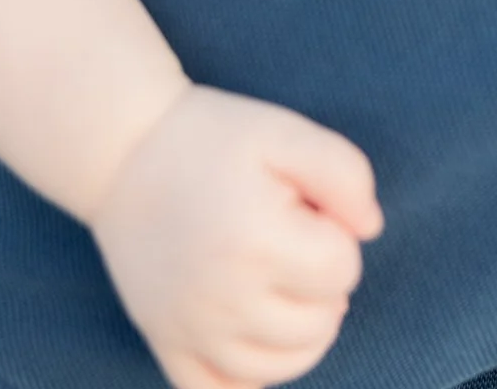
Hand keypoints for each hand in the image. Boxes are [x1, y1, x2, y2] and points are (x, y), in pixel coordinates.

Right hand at [89, 85, 383, 388]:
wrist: (126, 151)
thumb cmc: (213, 138)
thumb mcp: (285, 131)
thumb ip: (345, 173)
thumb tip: (370, 230)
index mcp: (256, 241)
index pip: (343, 270)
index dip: (336, 233)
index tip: (305, 206)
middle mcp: (223, 298)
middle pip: (322, 322)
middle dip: (322, 279)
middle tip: (288, 236)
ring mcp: (193, 330)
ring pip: (285, 365)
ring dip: (302, 326)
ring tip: (282, 278)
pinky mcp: (167, 347)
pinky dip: (252, 372)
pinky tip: (252, 328)